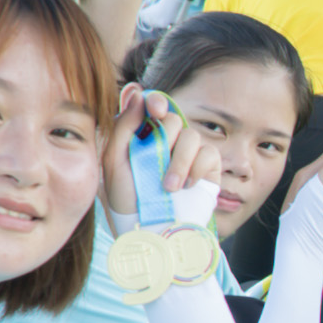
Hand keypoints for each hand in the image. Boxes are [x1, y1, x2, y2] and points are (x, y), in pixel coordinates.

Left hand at [102, 85, 220, 216]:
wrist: (150, 229)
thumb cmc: (127, 199)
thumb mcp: (114, 162)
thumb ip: (123, 126)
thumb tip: (137, 93)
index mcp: (143, 135)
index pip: (153, 105)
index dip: (156, 101)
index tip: (155, 110)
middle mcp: (167, 141)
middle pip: (173, 119)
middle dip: (164, 139)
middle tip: (155, 162)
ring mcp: (188, 154)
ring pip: (192, 136)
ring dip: (179, 161)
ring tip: (169, 187)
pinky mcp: (207, 168)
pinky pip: (208, 154)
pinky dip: (196, 169)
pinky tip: (186, 186)